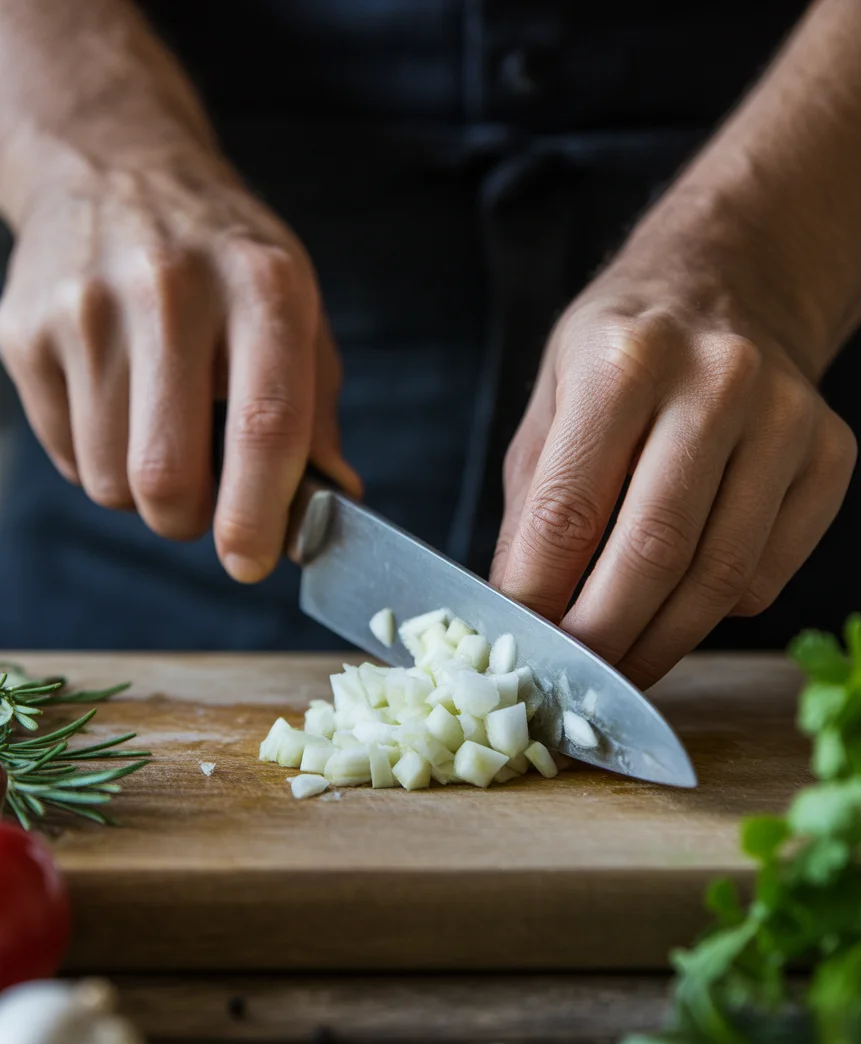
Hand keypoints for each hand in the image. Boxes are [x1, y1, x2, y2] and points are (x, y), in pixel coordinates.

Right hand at [0, 158, 358, 581]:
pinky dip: (99, 458)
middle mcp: (169, 289)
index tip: (253, 561)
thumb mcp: (298, 311)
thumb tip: (331, 502)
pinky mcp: (24, 330)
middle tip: (207, 504)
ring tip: (163, 433)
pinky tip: (119, 404)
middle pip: (166, 475)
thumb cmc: (225, 259)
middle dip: (190, 520)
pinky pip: (66, 455)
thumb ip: (317, 411)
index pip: (265, 425)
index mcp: (262, 287)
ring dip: (143, 492)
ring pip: (109, 481)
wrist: (115, 166)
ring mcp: (85, 308)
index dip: (258, 514)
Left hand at [491, 235, 856, 688]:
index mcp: (623, 361)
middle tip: (572, 681)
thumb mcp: (552, 402)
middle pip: (653, 553)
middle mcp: (715, 382)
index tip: (519, 649)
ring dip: (660, 644)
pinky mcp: (831, 456)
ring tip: (620, 666)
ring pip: (720, 577)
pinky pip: (767, 574)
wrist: (730, 284)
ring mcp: (785, 419)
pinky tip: (681, 604)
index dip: (539, 598)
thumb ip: (534, 506)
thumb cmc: (624, 352)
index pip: (569, 511)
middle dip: (603, 639)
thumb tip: (521, 610)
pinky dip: (715, 611)